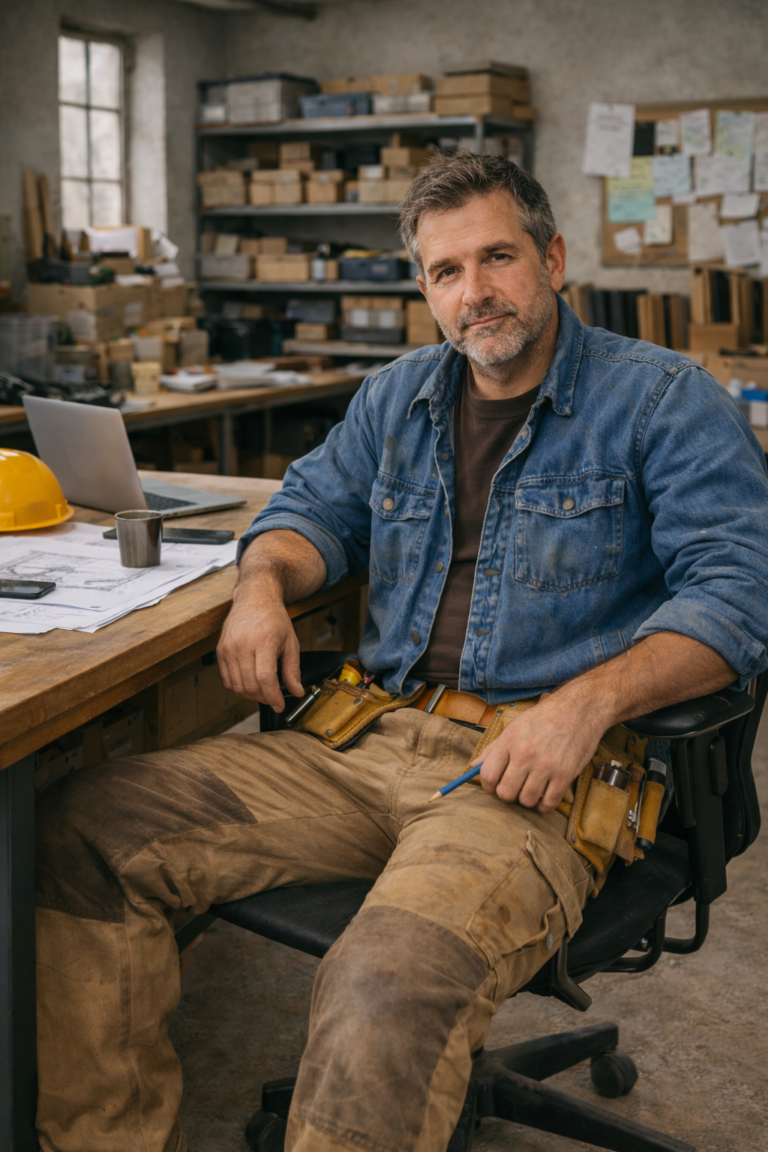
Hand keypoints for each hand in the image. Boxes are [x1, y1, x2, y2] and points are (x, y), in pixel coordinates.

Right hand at [217, 589, 303, 710]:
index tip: (279, 705)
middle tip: (273, 698)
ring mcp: (228, 648)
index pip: (265, 678)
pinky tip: (250, 683)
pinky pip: (226, 679)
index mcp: (263, 641)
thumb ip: (293, 669)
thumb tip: (296, 692)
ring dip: (250, 695)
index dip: (272, 696)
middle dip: (263, 698)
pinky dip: (238, 687)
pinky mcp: (220, 650)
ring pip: (236, 686)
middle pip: (250, 685)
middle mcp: (242, 644)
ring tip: (263, 691)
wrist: (254, 598)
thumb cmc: (274, 619)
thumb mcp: (291, 642)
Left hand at [472, 693, 605, 812]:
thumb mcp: (515, 726)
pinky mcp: (565, 774)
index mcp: (510, 741)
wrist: (579, 708)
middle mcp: (525, 754)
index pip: (488, 775)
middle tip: (515, 787)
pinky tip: (545, 796)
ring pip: (527, 800)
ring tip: (532, 788)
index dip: (488, 787)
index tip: (494, 787)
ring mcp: (546, 765)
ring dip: (528, 799)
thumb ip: (493, 749)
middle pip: (505, 793)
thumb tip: (473, 767)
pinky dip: (545, 805)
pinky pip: (549, 803)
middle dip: (508, 794)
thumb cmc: (545, 717)